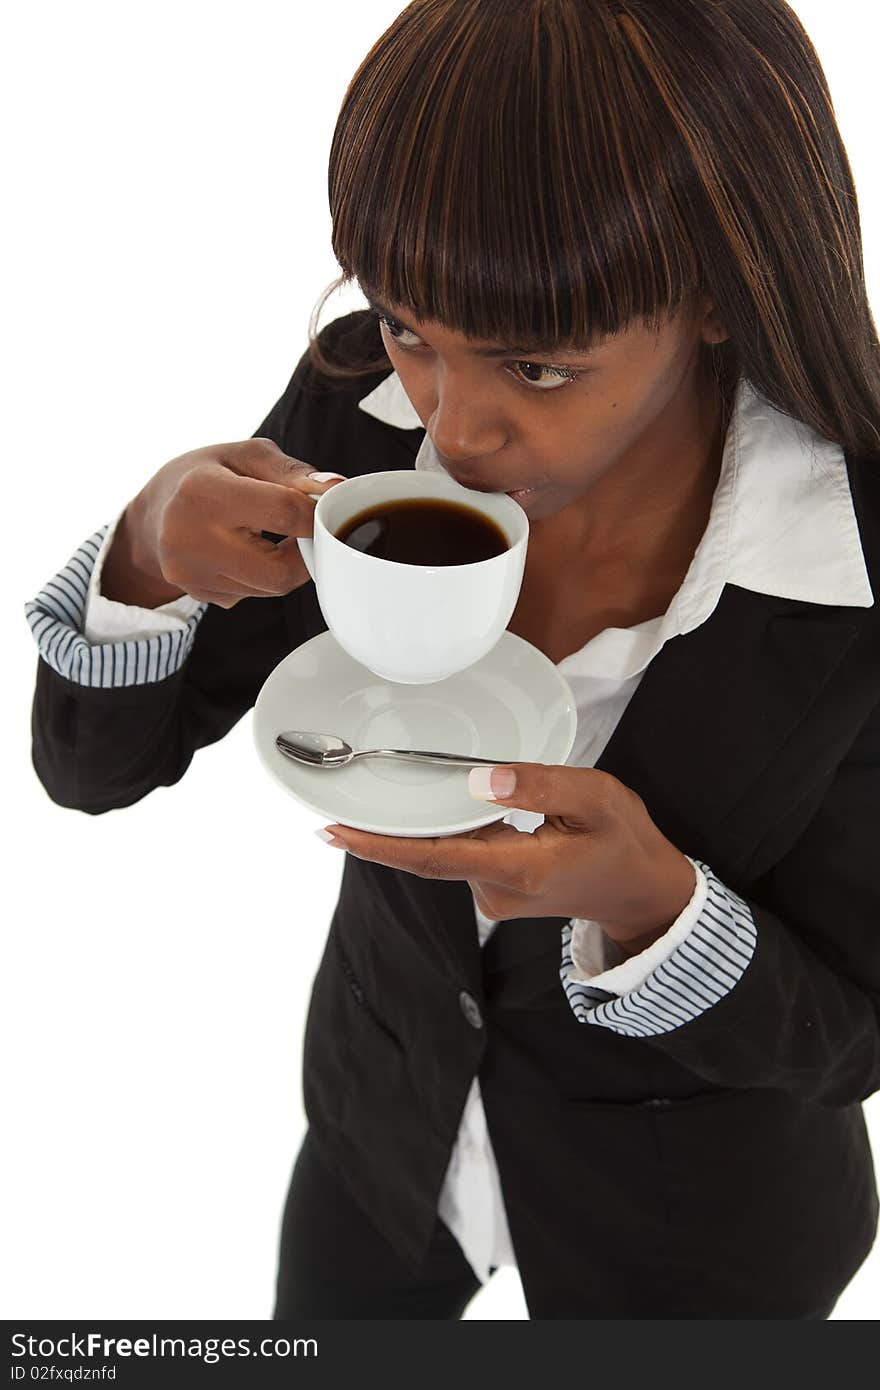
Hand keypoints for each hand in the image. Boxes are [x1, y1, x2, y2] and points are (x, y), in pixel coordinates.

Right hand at [102, 438, 344, 608]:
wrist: (151, 516)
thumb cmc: (202, 476)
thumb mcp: (242, 455)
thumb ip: (290, 470)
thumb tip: (334, 486)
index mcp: (201, 491)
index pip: (283, 511)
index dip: (316, 513)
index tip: (322, 508)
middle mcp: (189, 538)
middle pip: (280, 571)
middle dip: (305, 553)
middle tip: (303, 531)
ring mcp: (190, 574)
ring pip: (270, 588)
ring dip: (285, 564)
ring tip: (271, 535)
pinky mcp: (198, 595)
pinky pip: (253, 595)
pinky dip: (262, 576)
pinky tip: (247, 552)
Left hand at [320, 763, 696, 952]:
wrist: (643, 892)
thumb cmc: (625, 842)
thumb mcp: (597, 798)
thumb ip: (540, 784)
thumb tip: (480, 778)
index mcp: (520, 869)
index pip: (434, 858)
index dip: (381, 846)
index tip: (333, 833)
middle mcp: (497, 891)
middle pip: (429, 855)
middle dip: (385, 832)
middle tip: (339, 800)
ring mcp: (496, 897)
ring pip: (446, 853)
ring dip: (422, 827)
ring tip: (390, 790)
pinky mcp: (499, 892)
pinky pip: (462, 855)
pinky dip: (447, 832)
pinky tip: (441, 805)